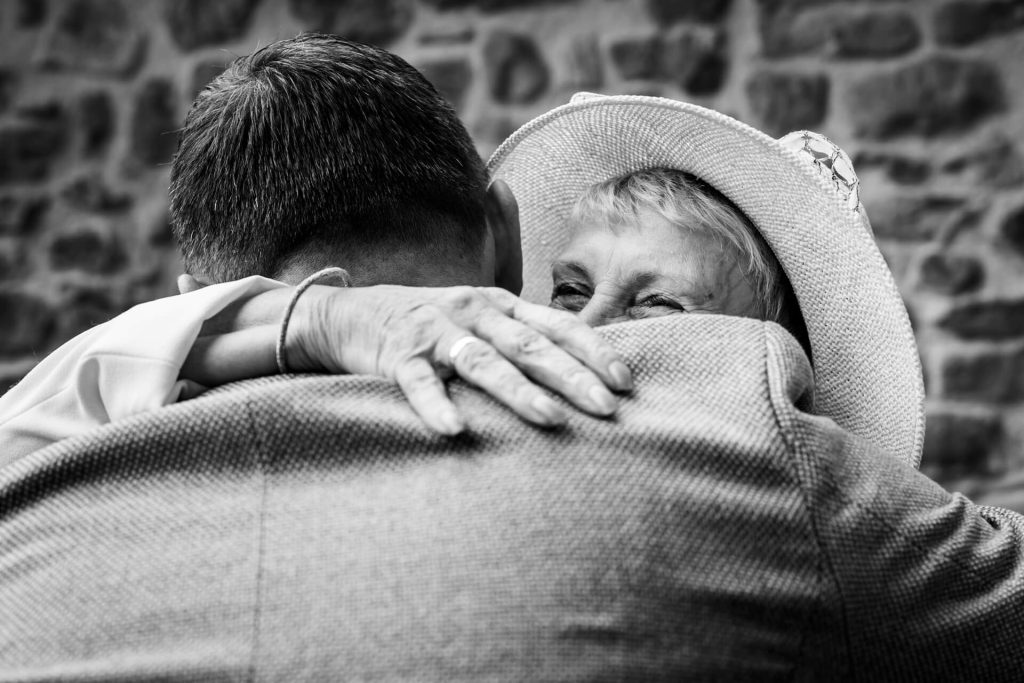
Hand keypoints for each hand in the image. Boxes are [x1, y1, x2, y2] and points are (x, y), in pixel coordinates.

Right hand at [285, 284, 633, 434]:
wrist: (352, 315)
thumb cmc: (432, 323)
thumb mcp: (481, 315)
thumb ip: (524, 332)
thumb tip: (581, 365)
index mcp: (501, 305)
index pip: (557, 326)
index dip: (594, 351)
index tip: (625, 382)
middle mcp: (474, 312)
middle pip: (531, 346)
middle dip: (572, 377)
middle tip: (607, 408)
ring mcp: (436, 333)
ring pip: (484, 362)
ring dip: (518, 392)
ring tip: (551, 419)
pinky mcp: (399, 357)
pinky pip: (420, 384)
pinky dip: (437, 407)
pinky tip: (455, 431)